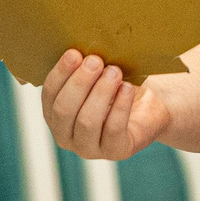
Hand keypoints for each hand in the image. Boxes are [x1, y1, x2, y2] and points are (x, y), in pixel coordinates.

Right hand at [41, 49, 169, 161]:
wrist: (150, 106)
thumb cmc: (117, 87)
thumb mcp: (98, 76)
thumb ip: (84, 66)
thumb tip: (80, 48)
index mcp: (55, 115)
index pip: (49, 96)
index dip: (60, 74)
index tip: (74, 53)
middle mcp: (66, 136)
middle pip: (64, 110)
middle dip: (79, 83)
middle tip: (95, 61)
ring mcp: (89, 148)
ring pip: (87, 121)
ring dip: (100, 93)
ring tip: (114, 71)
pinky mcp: (115, 152)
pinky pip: (113, 129)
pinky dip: (120, 105)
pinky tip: (127, 88)